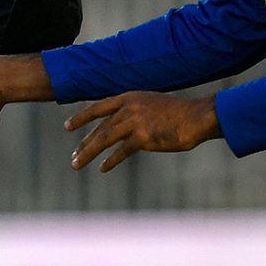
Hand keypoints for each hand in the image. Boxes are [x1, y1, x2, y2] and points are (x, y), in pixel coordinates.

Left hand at [65, 92, 221, 172]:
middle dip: (84, 143)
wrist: (197, 117)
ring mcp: (135, 122)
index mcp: (129, 97)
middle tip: (74, 156)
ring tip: (77, 164)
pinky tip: (102, 168)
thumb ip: (134, 112)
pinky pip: (121, 151)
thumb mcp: (151, 104)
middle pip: (99, 127)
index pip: (98, 107)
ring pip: (104, 139)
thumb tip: (121, 124)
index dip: (81, 117)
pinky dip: (110, 161)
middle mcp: (129, 108)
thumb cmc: (178, 113)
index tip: (67, 126)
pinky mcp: (143, 137)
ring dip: (88, 153)